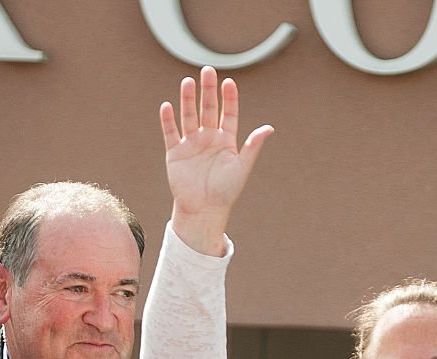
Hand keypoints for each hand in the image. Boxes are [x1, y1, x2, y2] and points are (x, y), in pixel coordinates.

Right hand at [160, 66, 272, 254]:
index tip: (229, 82)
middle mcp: (208, 138)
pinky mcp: (175, 153)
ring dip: (187, 99)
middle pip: (208, 109)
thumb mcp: (242, 167)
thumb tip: (269, 128)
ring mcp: (191, 144)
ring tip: (187, 82)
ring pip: (189, 116)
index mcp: (226, 140)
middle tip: (207, 70)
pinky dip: (168, 120)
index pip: (229, 113)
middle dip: (207, 90)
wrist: (204, 210)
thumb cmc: (226, 191)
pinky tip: (168, 105)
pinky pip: (171, 133)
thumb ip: (253, 146)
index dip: (229, 98)